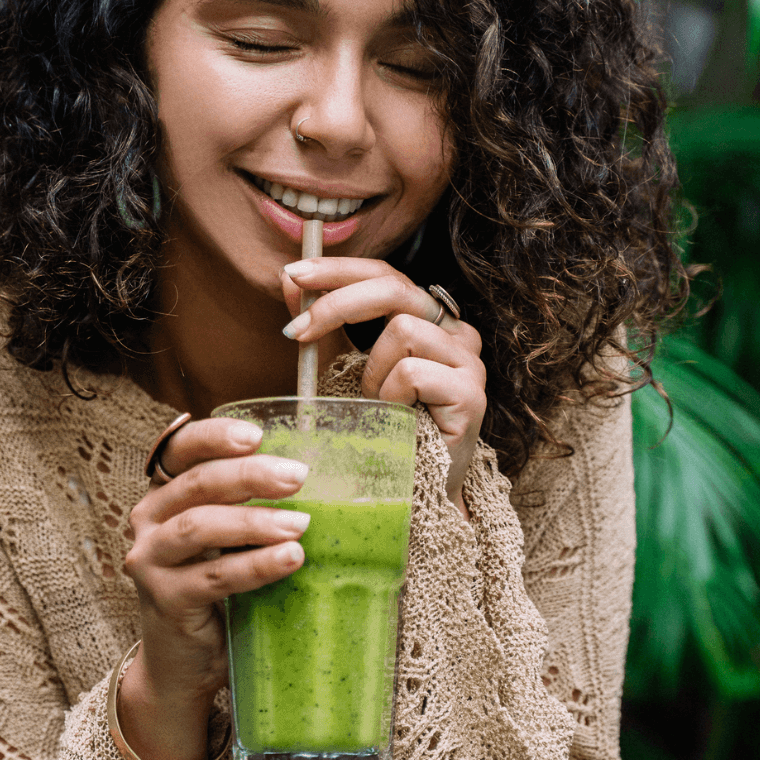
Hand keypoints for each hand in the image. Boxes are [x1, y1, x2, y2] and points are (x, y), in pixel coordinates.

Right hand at [124, 417, 310, 710]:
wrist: (183, 663)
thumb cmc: (215, 589)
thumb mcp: (226, 540)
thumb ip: (248, 508)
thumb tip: (317, 480)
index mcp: (164, 494)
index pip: (180, 449)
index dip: (215, 436)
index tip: (256, 435)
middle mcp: (148, 521)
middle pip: (196, 483)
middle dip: (249, 475)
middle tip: (297, 476)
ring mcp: (150, 561)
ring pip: (199, 527)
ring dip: (254, 521)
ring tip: (300, 523)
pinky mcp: (164, 599)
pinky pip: (213, 577)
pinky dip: (255, 565)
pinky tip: (289, 559)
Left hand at [280, 257, 485, 515]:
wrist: (413, 489)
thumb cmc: (379, 427)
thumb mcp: (340, 366)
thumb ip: (321, 324)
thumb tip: (288, 279)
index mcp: (426, 319)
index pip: (385, 274)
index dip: (339, 269)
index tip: (293, 274)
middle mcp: (455, 332)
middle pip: (395, 287)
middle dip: (337, 303)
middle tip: (296, 332)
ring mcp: (468, 362)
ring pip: (403, 330)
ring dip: (371, 371)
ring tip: (376, 405)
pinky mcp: (471, 393)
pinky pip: (412, 373)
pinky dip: (390, 396)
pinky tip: (396, 419)